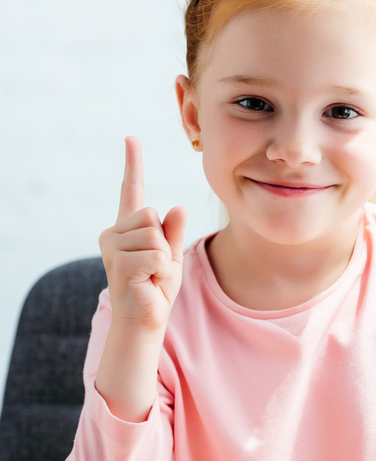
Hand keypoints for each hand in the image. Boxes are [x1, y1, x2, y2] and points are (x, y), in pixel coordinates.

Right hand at [99, 137, 186, 334]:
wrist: (143, 321)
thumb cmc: (155, 288)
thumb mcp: (170, 255)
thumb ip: (173, 232)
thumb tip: (177, 207)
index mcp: (127, 229)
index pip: (131, 190)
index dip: (132, 164)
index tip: (131, 138)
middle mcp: (114, 233)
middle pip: (152, 215)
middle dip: (163, 241)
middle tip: (154, 267)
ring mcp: (112, 248)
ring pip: (155, 234)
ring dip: (162, 258)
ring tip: (150, 275)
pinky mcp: (118, 263)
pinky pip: (156, 254)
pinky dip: (160, 269)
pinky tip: (147, 281)